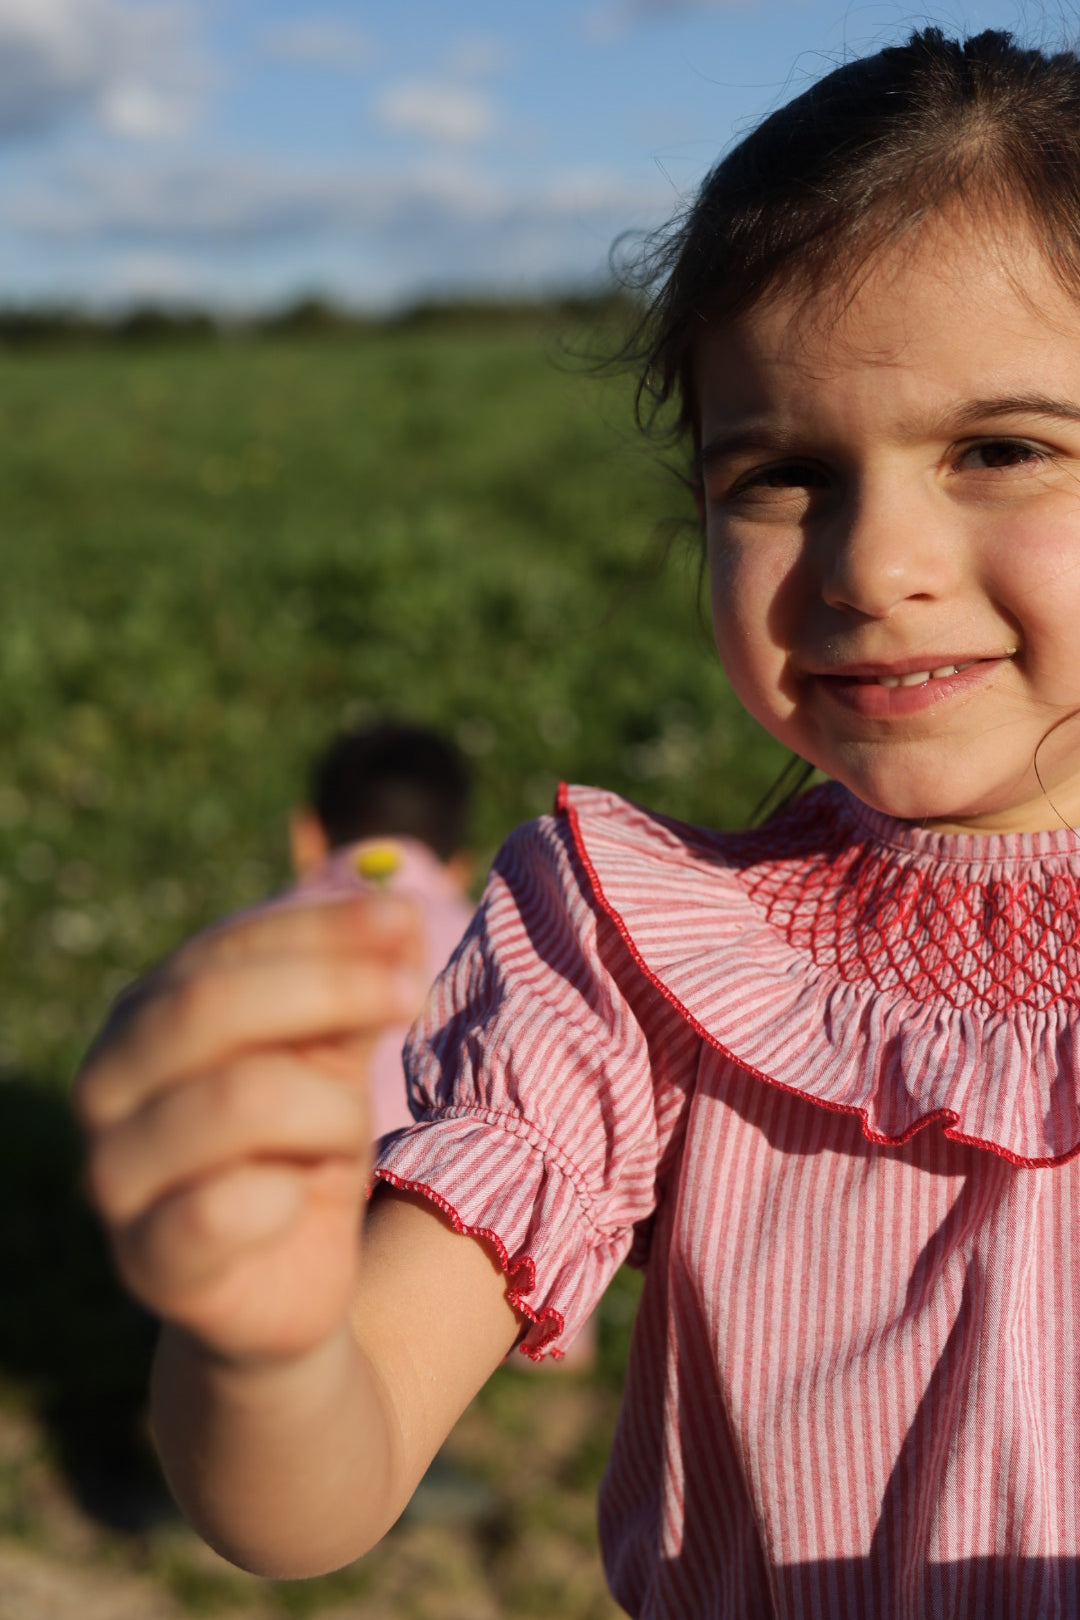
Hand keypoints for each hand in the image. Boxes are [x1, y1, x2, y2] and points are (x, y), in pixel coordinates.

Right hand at [75, 893, 424, 1365]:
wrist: (286, 1283)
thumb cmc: (302, 1147)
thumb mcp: (334, 1059)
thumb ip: (353, 992)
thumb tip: (402, 911)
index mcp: (145, 1016)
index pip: (228, 947)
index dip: (319, 928)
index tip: (404, 920)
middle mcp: (108, 1083)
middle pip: (207, 1005)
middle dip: (328, 988)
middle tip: (411, 992)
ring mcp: (116, 1174)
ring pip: (239, 1098)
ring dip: (329, 1110)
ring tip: (347, 1139)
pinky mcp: (147, 1261)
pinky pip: (222, 1208)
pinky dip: (287, 1196)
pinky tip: (300, 1201)